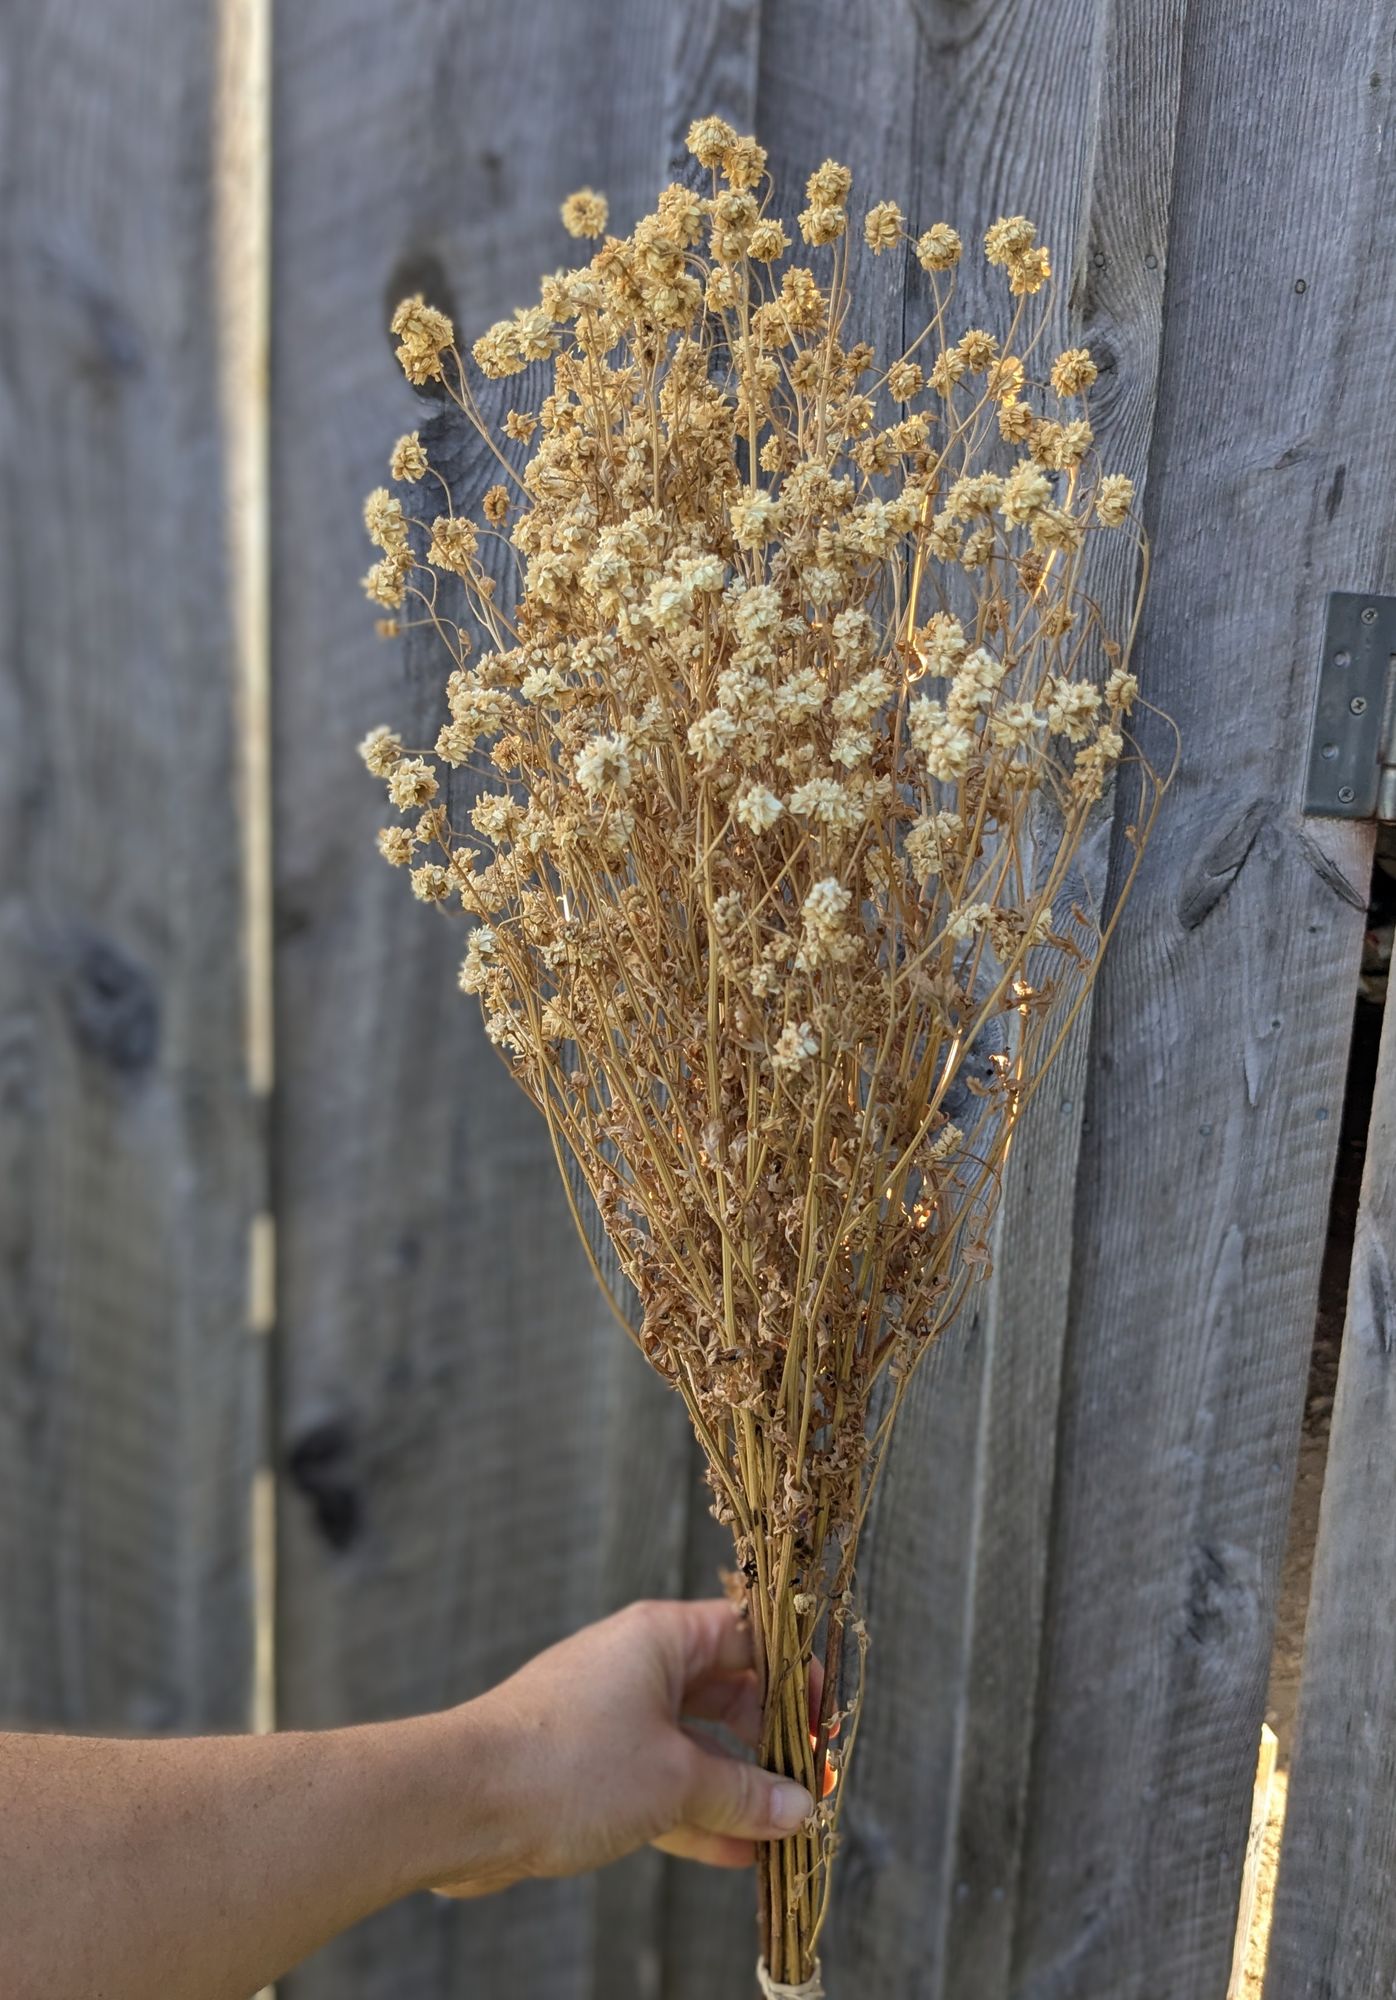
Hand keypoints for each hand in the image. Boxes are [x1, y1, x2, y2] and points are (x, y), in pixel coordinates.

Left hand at [432, 1599, 816, 1894]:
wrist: (462, 1803)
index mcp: (660, 1637)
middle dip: (772, 1739)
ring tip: (788, 1828)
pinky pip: (661, 1785)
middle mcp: (637, 1666)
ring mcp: (612, 1718)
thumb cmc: (570, 1765)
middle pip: (726, 1692)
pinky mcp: (590, 1768)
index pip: (748, 1634)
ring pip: (694, 1746)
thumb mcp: (675, 1779)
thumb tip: (799, 1808)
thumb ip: (743, 1793)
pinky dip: (699, 1815)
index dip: (795, 1672)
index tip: (828, 1718)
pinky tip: (741, 1854)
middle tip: (816, 1782)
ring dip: (740, 1788)